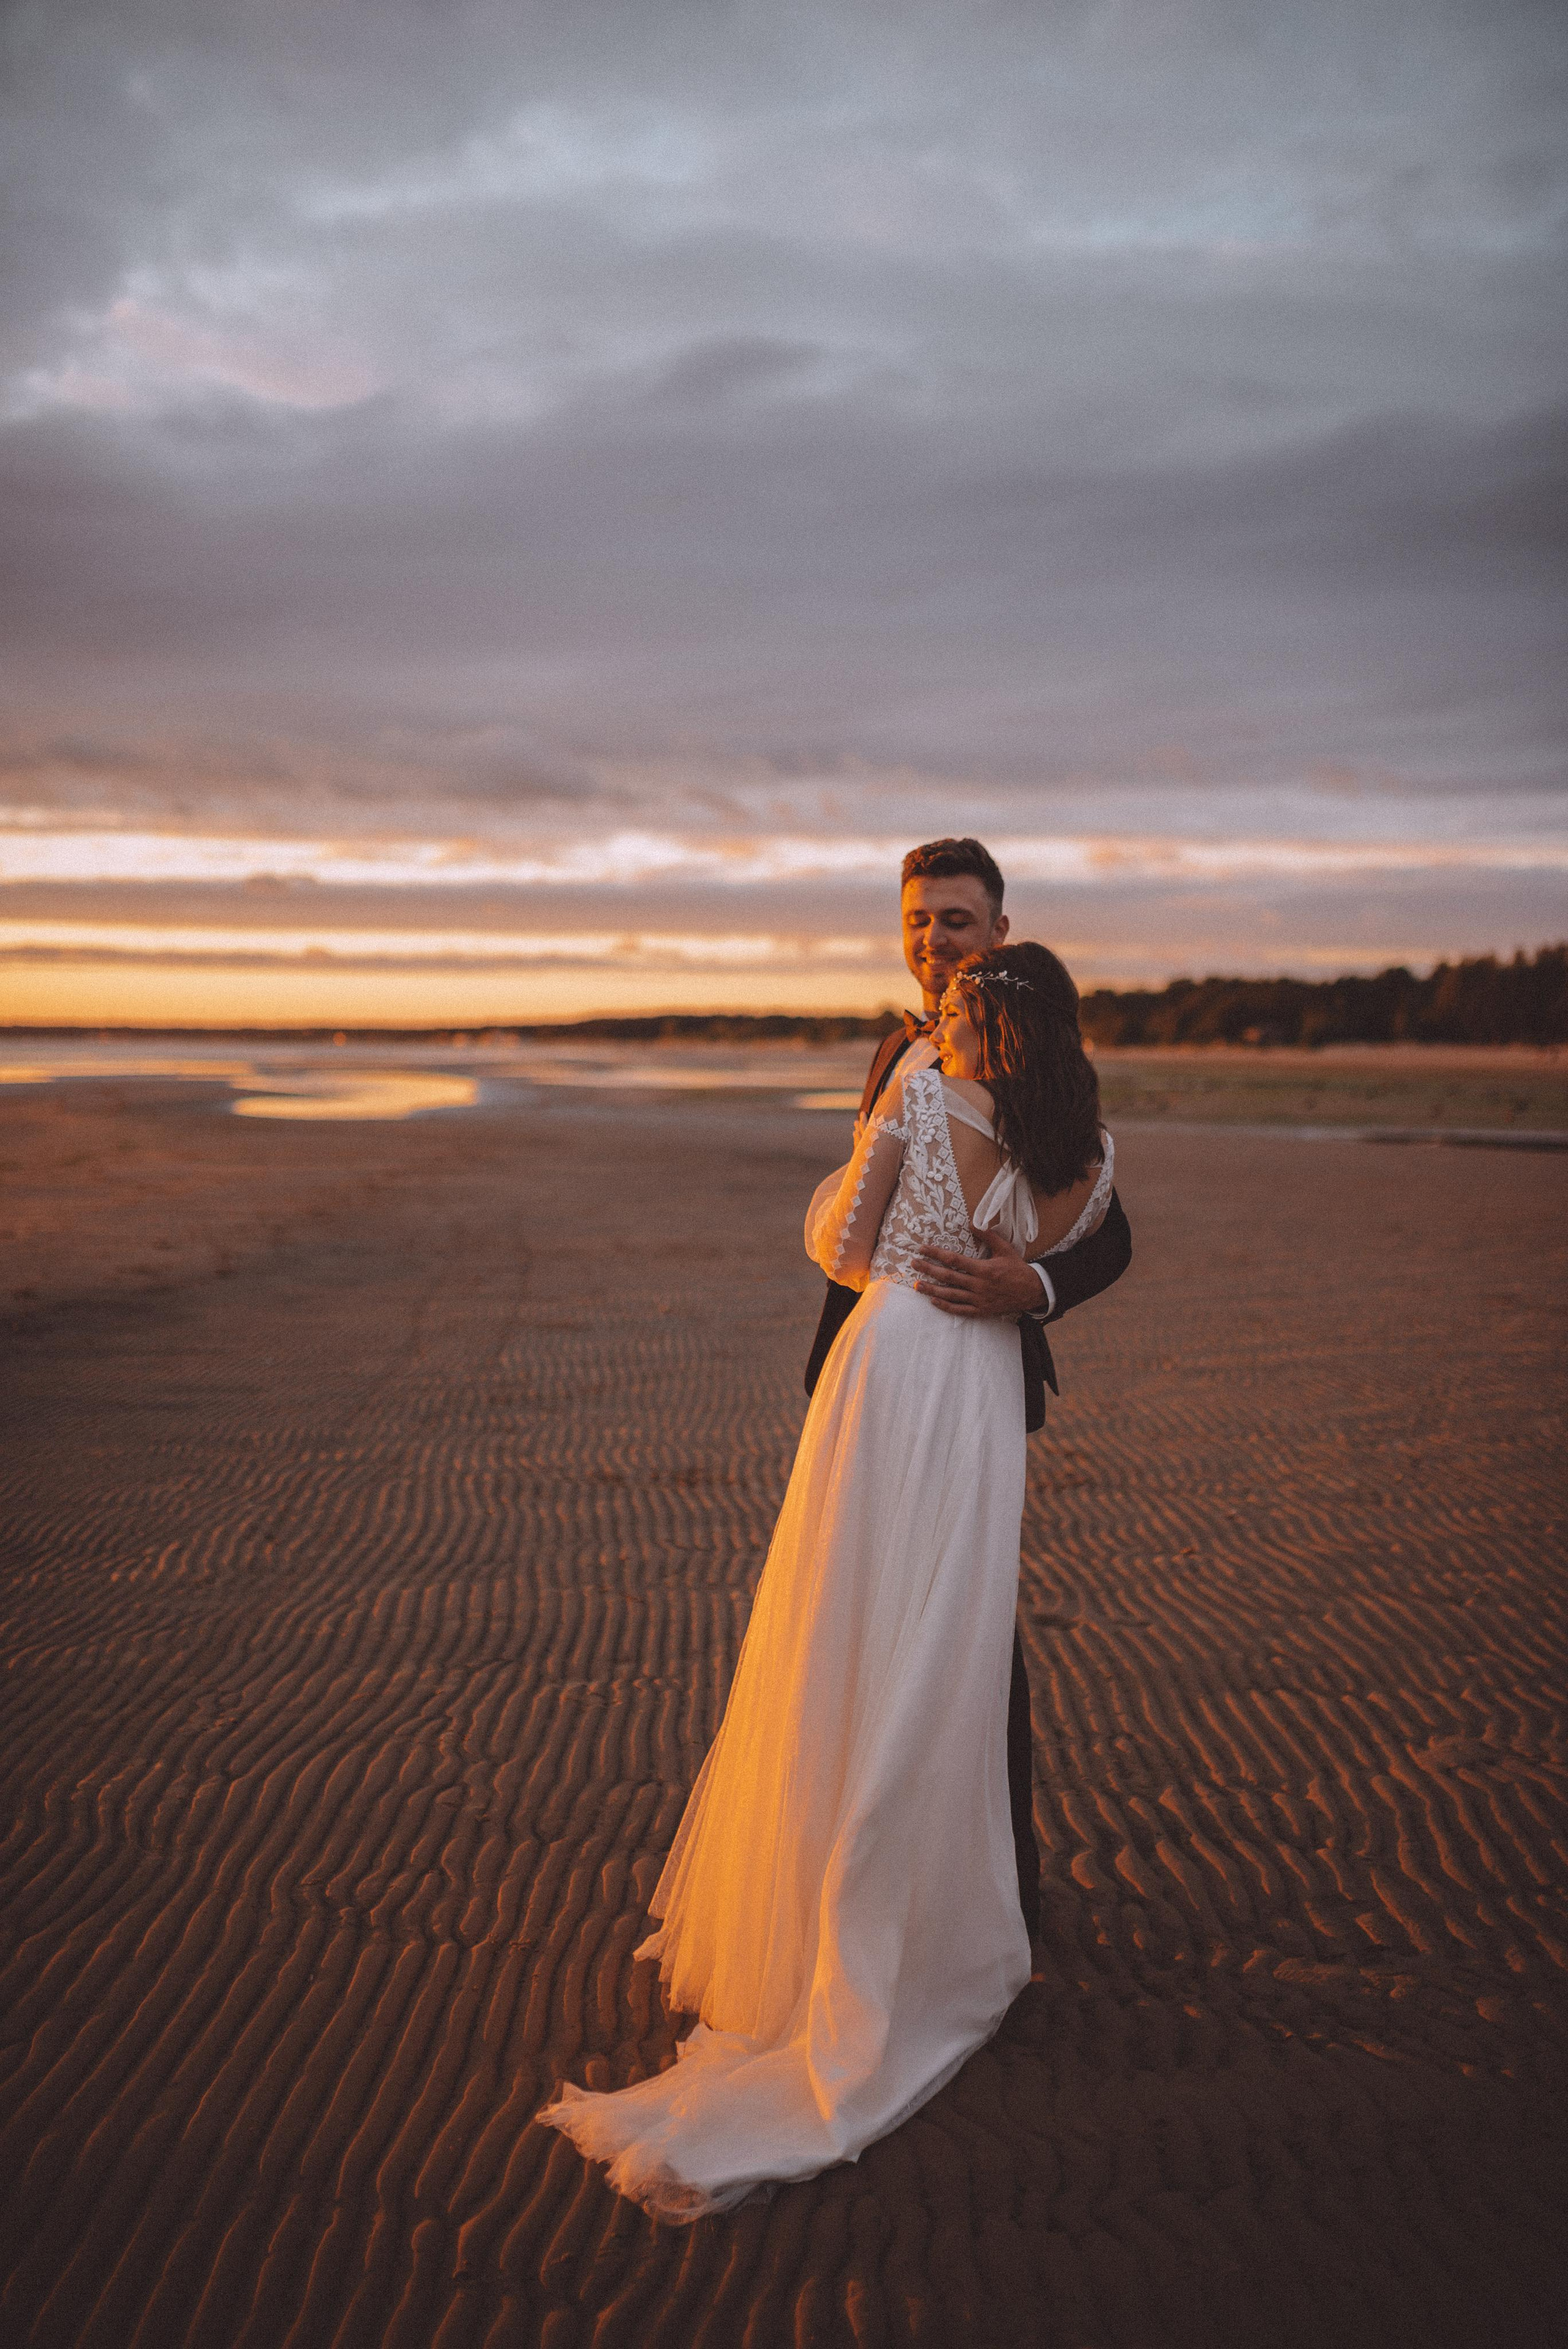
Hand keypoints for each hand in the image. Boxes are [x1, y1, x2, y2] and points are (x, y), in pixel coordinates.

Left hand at [912, 1225, 1042, 1317]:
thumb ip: (988, 1236)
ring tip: (916, 1285)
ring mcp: (979, 1299)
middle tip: (913, 1264)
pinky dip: (945, 1306)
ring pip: (950, 1295)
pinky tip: (933, 1301)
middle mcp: (979, 1285)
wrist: (1032, 1291)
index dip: (936, 1253)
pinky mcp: (981, 1311)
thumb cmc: (1018, 1269)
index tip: (923, 1249)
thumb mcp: (1005, 1249)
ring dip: (932, 1289)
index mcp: (984, 1269)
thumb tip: (972, 1224)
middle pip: (948, 1277)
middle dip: (928, 1269)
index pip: (954, 1259)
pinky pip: (960, 1310)